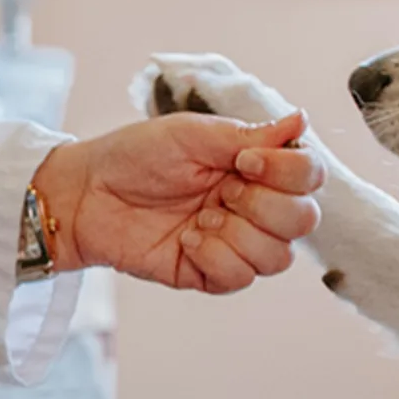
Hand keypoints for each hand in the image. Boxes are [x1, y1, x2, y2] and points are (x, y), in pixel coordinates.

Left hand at [29, 112, 324, 293]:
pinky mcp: (210, 273)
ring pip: (278, 257)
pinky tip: (187, 241)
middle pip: (303, 221)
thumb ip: (249, 135)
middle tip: (221, 190)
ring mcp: (234, 242)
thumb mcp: (192, 135)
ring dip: (238, 234)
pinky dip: (215, 257)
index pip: (309, 177)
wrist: (88, 193)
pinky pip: (240, 278)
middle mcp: (254, 206)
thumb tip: (301, 121)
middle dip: (263, 206)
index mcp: (256, 167)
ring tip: (200, 218)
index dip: (289, 172)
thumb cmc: (136, 155)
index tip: (244, 161)